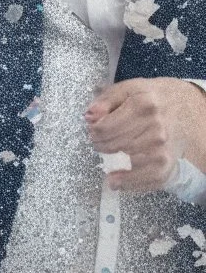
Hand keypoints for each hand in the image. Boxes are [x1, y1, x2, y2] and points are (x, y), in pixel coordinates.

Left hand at [86, 77, 205, 191]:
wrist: (184, 108)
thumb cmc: (149, 98)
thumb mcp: (127, 89)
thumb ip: (105, 100)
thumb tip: (89, 117)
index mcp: (142, 104)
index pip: (105, 126)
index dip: (94, 130)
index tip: (93, 129)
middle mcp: (155, 127)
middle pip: (115, 144)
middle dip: (101, 144)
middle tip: (99, 141)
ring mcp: (163, 147)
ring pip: (127, 159)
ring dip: (112, 159)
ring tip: (110, 151)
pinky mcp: (168, 163)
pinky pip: (146, 179)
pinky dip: (128, 183)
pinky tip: (114, 181)